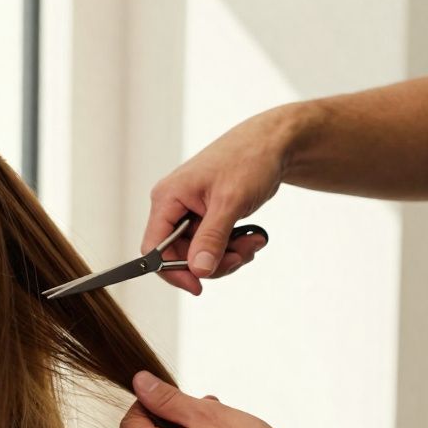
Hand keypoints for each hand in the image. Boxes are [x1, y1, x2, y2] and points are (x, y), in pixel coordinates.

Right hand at [142, 109, 291, 294]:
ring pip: (198, 253)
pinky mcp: (206, 216)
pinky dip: (232, 248)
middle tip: (239, 257)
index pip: (154, 247)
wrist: (272, 143)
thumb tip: (198, 270)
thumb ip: (212, 239)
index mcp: (168, 198)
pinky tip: (251, 237)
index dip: (171, 269)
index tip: (196, 285)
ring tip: (252, 242)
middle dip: (210, 262)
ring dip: (227, 256)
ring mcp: (190, 212)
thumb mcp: (229, 202)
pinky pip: (211, 245)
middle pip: (178, 254)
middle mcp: (173, 206)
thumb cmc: (248, 159)